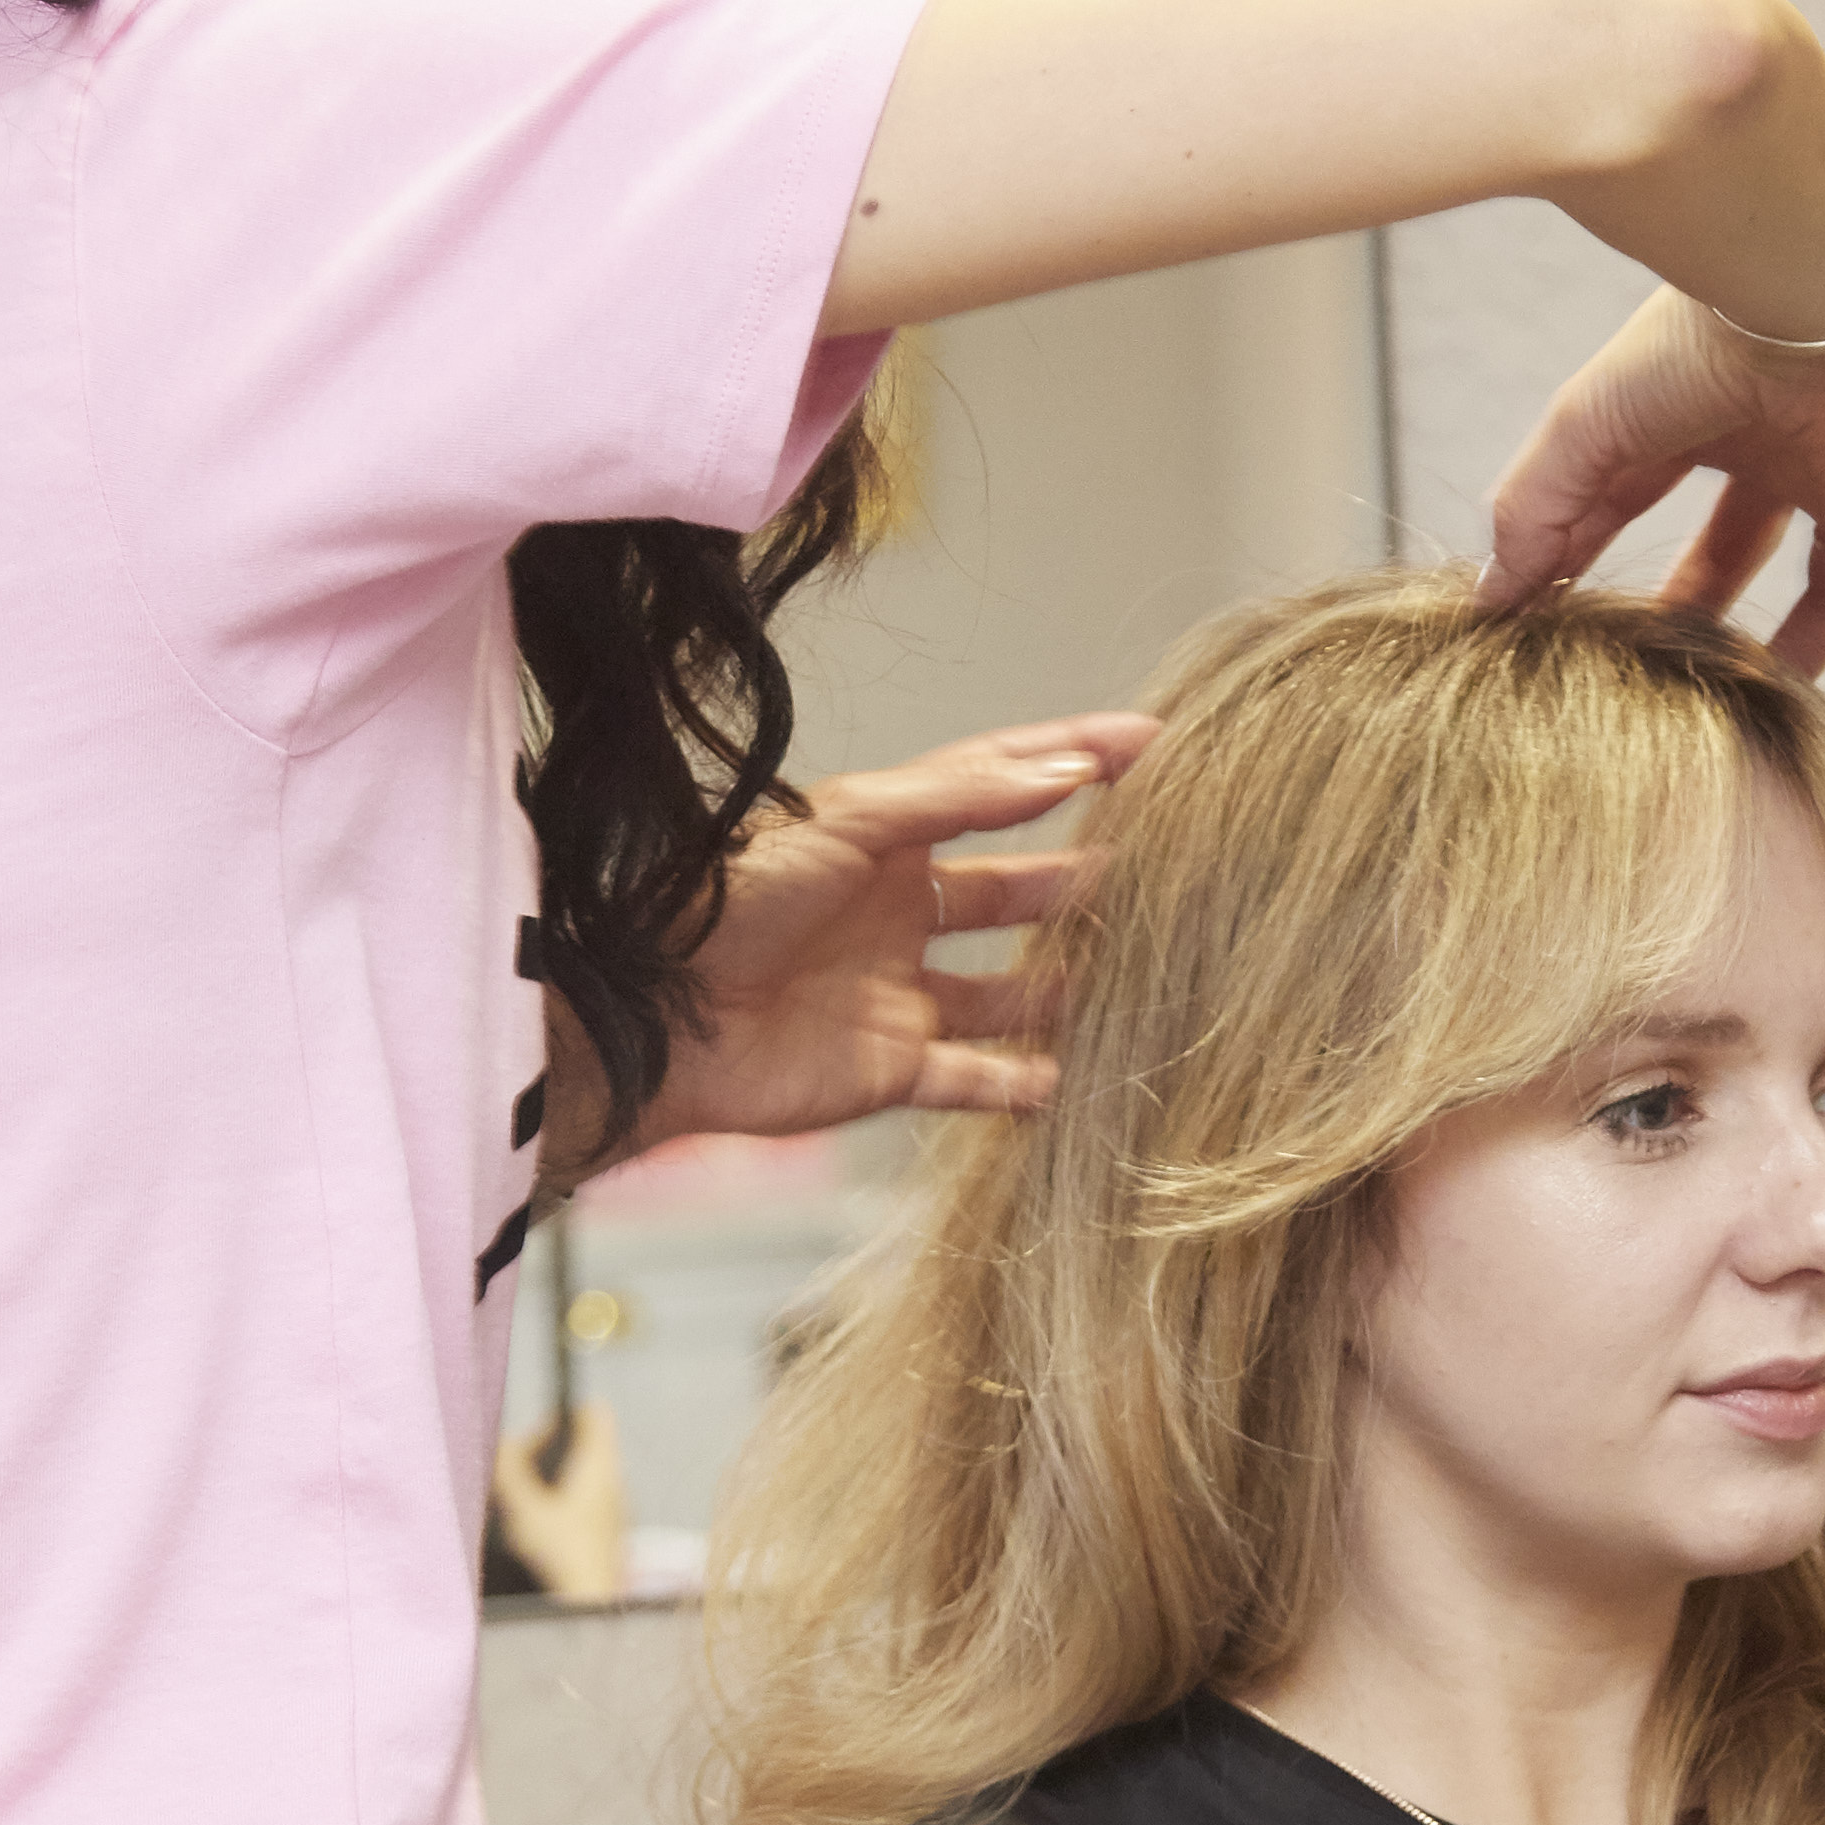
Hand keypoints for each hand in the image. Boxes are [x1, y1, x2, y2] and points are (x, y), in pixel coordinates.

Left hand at [537, 713, 1156, 1189]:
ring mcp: (899, 993)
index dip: (1072, 759)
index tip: (1154, 741)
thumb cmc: (727, 903)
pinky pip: (976, 1079)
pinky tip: (1079, 1077)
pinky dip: (1026, 1083)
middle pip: (1014, 891)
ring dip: (1068, 983)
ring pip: (1009, 989)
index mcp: (885, 839)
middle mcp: (899, 912)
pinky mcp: (889, 1069)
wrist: (656, 1017)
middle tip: (1168, 868)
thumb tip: (1060, 768)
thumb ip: (955, 797)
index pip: (998, 785)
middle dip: (1084, 879)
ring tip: (1143, 974)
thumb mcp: (845, 823)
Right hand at [1475, 281, 1824, 739]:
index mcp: (1697, 417)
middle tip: (1648, 686)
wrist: (1798, 305)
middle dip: (1694, 618)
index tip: (1551, 632)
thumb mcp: (1581, 436)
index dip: (1593, 564)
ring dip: (1791, 661)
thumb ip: (1533, 512)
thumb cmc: (1682, 349)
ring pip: (1823, 596)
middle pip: (1732, 553)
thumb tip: (1491, 600)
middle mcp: (1775, 452)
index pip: (1635, 505)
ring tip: (1750, 734)